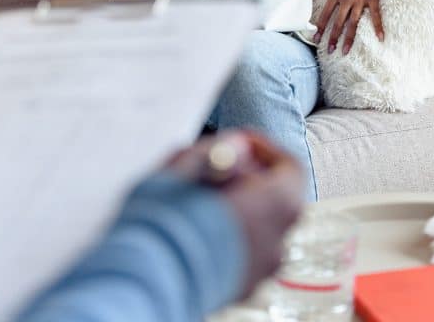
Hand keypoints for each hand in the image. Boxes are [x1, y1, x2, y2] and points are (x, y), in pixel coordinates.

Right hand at [167, 131, 303, 297]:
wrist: (143, 286)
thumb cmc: (163, 223)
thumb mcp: (185, 166)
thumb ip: (217, 149)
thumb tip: (235, 144)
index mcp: (274, 206)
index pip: (290, 168)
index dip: (265, 149)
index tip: (237, 143)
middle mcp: (275, 242)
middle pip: (274, 198)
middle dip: (246, 176)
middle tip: (212, 167)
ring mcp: (259, 270)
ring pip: (257, 225)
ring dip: (235, 205)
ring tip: (196, 198)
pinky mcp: (239, 289)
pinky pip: (242, 251)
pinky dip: (227, 233)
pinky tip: (193, 227)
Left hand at [313, 0, 386, 52]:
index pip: (325, 13)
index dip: (320, 26)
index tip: (316, 38)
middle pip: (338, 22)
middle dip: (333, 37)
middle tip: (329, 50)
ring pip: (353, 23)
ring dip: (349, 38)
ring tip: (345, 51)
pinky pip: (375, 15)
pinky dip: (378, 27)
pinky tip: (380, 38)